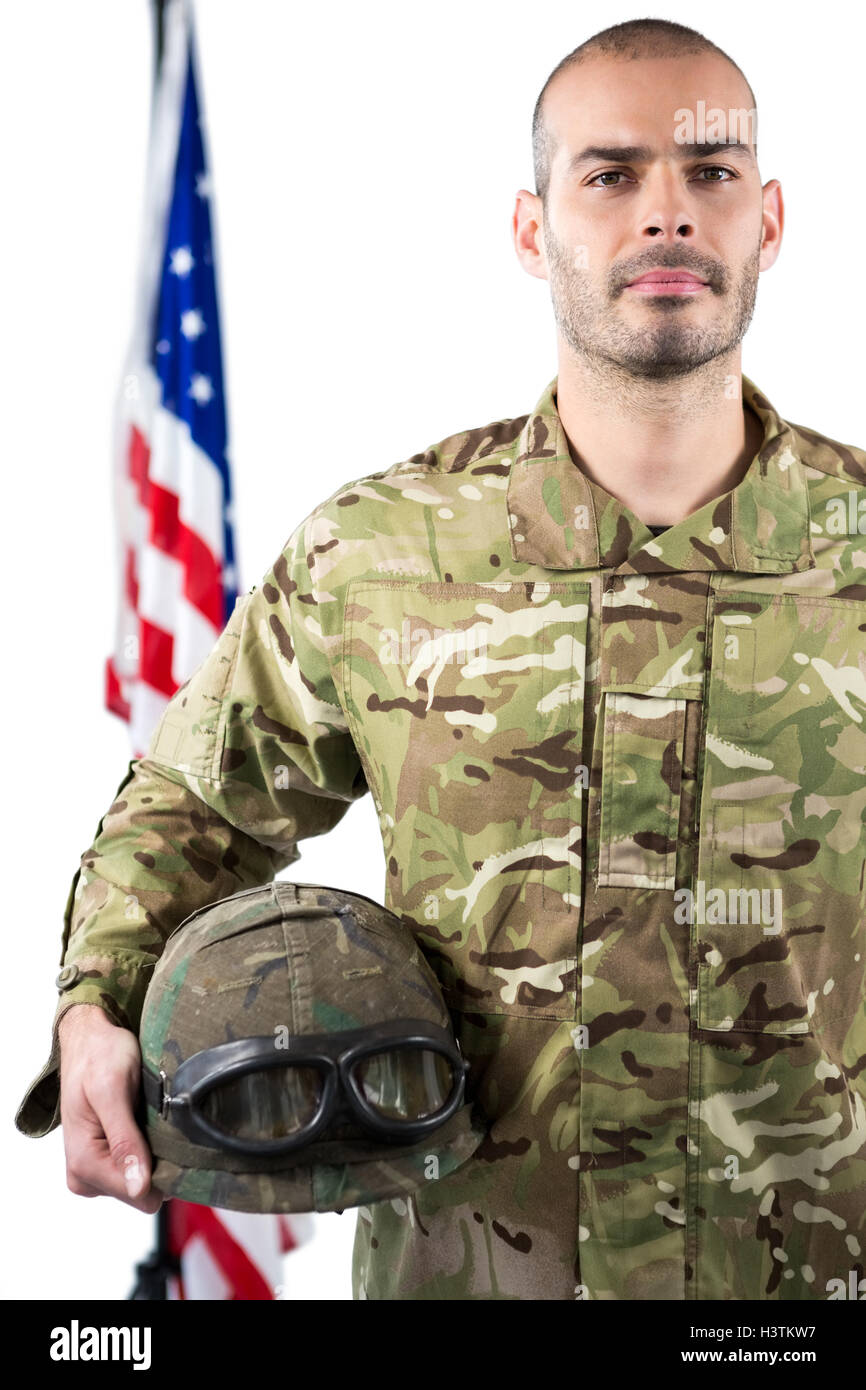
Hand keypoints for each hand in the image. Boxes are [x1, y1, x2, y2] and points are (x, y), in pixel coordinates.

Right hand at [58, 1004, 163, 1213]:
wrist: (90, 1039)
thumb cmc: (100, 1056)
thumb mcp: (113, 1092)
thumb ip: (124, 1141)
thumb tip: (139, 1188)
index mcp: (83, 1164)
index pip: (140, 1196)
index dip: (164, 1169)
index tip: (174, 1137)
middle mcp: (84, 1176)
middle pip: (144, 1193)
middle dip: (159, 1159)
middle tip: (158, 1119)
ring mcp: (95, 1172)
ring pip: (145, 1181)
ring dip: (155, 1151)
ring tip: (149, 1117)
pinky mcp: (107, 1161)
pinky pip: (141, 1168)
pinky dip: (151, 1147)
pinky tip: (147, 1123)